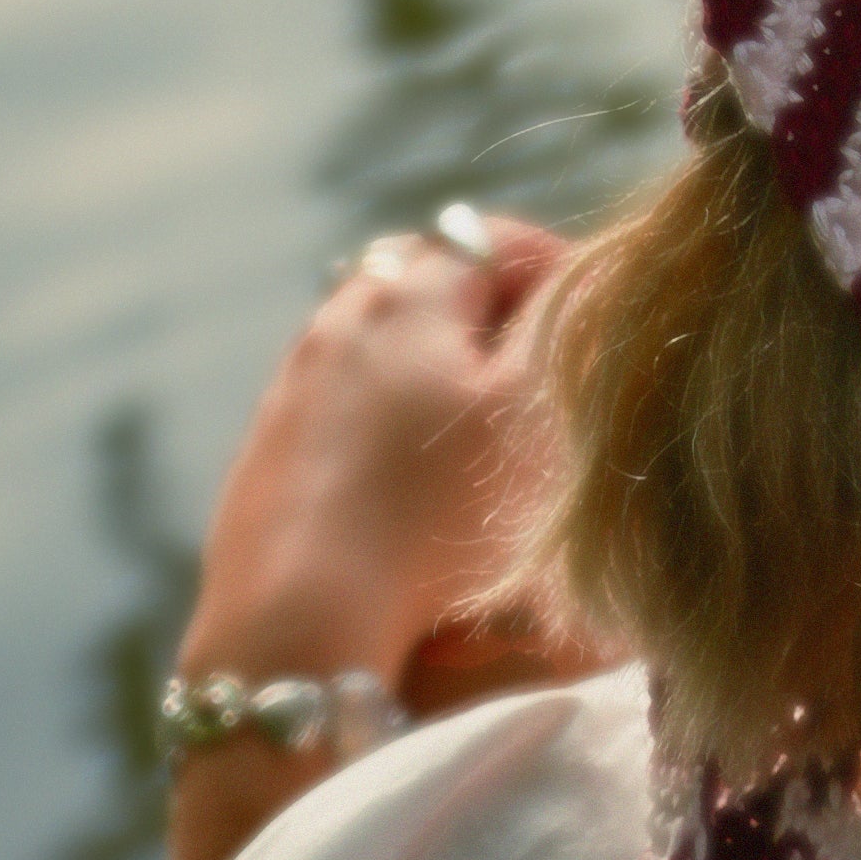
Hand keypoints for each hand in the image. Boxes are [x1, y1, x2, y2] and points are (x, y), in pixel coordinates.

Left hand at [180, 217, 582, 698]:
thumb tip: (582, 275)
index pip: (495, 238)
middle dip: (492, 314)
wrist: (299, 621)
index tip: (594, 325)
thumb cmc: (435, 509)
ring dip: (435, 368)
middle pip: (430, 282)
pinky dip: (386, 423)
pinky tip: (409, 489)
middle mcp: (337, 320)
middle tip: (541, 379)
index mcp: (407, 291)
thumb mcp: (530, 408)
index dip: (557, 269)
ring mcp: (292, 388)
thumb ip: (565, 321)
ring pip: (382, 344)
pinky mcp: (267, 455)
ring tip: (480, 438)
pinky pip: (343, 408)